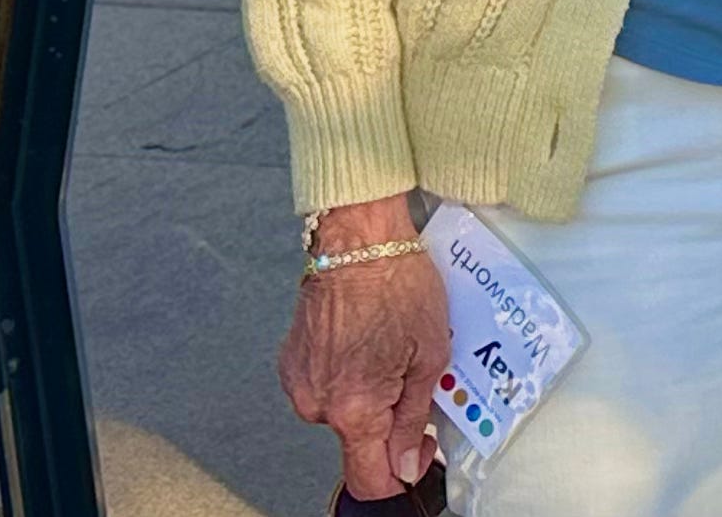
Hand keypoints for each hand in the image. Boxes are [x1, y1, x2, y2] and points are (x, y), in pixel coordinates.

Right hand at [278, 198, 448, 497]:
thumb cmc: (397, 287)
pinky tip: (367, 342)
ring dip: (370, 394)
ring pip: (344, 412)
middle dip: (391, 420)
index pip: (368, 478)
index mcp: (353, 409)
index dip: (400, 472)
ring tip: (391, 349)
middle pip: (358, 440)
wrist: (357, 243)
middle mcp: (318, 405)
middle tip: (414, 376)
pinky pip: (328, 387)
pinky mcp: (292, 365)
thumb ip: (415, 418)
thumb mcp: (430, 356)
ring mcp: (299, 384)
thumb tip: (406, 465)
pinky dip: (350, 375)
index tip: (419, 451)